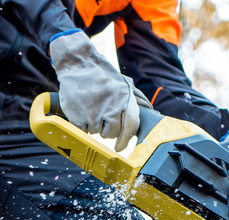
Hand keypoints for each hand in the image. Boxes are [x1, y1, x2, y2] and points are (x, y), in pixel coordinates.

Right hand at [50, 30, 139, 151]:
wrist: (78, 63)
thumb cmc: (101, 74)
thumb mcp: (122, 83)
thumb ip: (136, 97)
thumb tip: (150, 109)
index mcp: (124, 98)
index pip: (131, 125)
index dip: (126, 139)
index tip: (120, 147)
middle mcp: (111, 107)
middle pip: (113, 133)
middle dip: (107, 130)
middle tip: (100, 118)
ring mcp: (94, 114)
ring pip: (96, 132)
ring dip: (93, 125)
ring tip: (89, 108)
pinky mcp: (78, 118)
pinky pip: (83, 131)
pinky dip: (81, 124)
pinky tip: (81, 110)